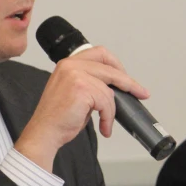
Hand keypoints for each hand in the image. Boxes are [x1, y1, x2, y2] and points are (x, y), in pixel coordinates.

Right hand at [15, 46, 148, 170]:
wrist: (45, 132)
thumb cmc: (57, 117)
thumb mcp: (74, 92)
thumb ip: (90, 83)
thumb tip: (115, 87)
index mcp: (68, 63)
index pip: (100, 53)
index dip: (116, 65)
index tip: (127, 77)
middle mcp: (71, 65)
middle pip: (110, 68)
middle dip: (129, 82)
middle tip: (140, 92)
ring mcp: (76, 75)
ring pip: (109, 91)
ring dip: (111, 111)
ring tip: (106, 123)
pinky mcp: (82, 89)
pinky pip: (106, 103)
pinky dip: (108, 118)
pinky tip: (104, 127)